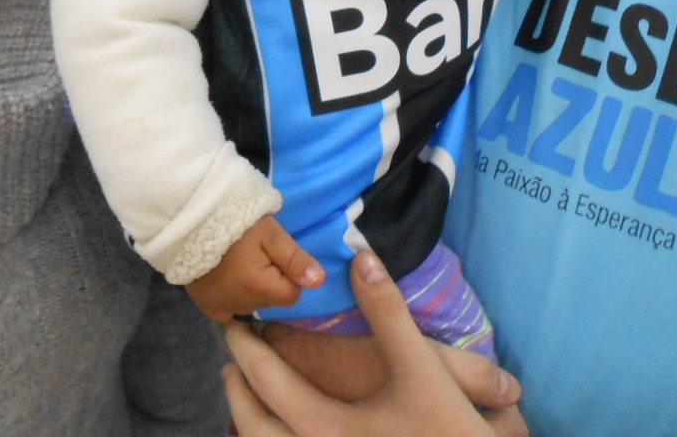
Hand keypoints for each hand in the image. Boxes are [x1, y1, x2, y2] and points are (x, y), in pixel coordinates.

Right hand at [185, 215, 324, 322]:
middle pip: (271, 301)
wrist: (192, 220)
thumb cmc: (236, 223)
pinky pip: (231, 311)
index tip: (273, 257)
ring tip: (238, 263)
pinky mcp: (208, 308)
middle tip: (254, 256)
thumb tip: (320, 281)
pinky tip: (226, 279)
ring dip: (251, 290)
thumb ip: (295, 259)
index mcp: (259, 287)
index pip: (292, 295)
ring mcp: (221, 310)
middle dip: (269, 282)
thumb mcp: (271, 234)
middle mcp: (240, 306)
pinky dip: (232, 297)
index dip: (287, 276)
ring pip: (252, 305)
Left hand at [223, 250, 526, 435]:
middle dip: (238, 388)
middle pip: (253, 424)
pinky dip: (279, 436)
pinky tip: (290, 425)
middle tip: (232, 360)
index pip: (265, 380)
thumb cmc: (444, 427)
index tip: (231, 323)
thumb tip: (363, 258)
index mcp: (320, 426)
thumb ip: (388, 311)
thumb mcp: (421, 367)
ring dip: (253, 418)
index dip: (244, 348)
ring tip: (252, 393)